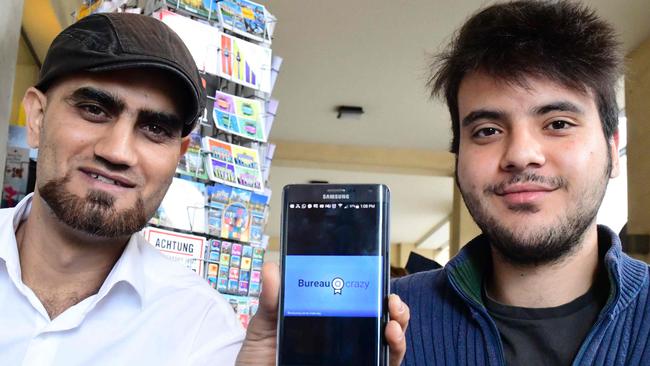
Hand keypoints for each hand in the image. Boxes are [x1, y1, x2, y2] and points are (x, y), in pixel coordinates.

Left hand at [236, 263, 409, 365]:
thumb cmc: (261, 359)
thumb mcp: (265, 327)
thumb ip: (272, 301)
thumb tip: (271, 268)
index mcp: (328, 319)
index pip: (358, 300)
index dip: (373, 287)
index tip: (376, 274)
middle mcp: (346, 339)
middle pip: (381, 319)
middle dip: (395, 307)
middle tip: (390, 299)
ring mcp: (354, 357)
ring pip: (390, 343)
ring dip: (399, 328)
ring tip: (392, 322)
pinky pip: (386, 365)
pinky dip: (395, 352)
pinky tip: (390, 340)